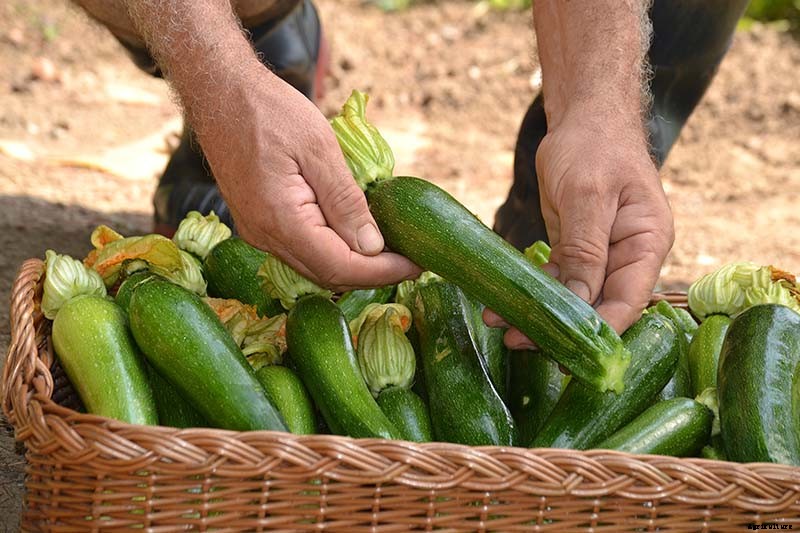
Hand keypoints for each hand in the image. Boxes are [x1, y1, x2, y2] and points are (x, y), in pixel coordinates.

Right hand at [198, 68, 420, 290]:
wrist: (220, 93)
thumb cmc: (270, 111)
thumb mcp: (319, 149)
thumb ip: (346, 202)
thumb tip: (372, 247)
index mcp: (280, 220)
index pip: (340, 266)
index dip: (382, 272)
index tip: (417, 264)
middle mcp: (265, 236)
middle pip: (328, 275)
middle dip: (373, 273)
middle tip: (411, 258)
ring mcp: (258, 233)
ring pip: (314, 267)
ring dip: (353, 264)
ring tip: (391, 249)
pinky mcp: (258, 224)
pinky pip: (302, 251)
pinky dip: (333, 250)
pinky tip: (355, 234)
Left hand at [487, 113, 673, 345]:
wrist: (583, 118)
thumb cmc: (595, 147)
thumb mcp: (588, 195)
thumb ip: (585, 249)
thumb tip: (579, 302)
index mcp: (647, 243)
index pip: (628, 300)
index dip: (601, 331)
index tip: (570, 354)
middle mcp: (627, 255)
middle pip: (598, 305)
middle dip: (561, 328)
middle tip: (520, 342)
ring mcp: (601, 254)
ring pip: (572, 296)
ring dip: (539, 312)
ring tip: (500, 326)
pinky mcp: (576, 248)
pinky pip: (556, 278)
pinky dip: (532, 291)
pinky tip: (503, 304)